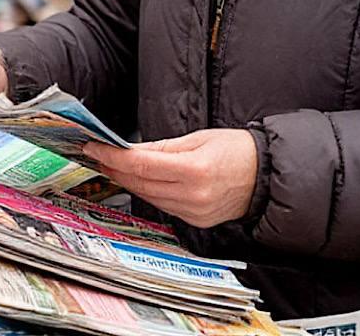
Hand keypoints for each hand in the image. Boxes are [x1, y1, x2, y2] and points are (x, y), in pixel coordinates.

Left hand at [84, 129, 257, 228]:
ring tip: (112, 166)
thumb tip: (130, 150)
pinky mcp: (196, 221)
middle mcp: (193, 196)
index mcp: (195, 170)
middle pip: (140, 184)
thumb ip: (161, 147)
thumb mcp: (198, 138)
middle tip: (97, 154)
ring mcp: (194, 212)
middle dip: (114, 168)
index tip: (94, 147)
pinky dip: (148, 192)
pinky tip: (138, 181)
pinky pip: (163, 206)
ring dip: (127, 182)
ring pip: (148, 197)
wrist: (265, 176)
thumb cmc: (236, 150)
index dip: (113, 157)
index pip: (141, 166)